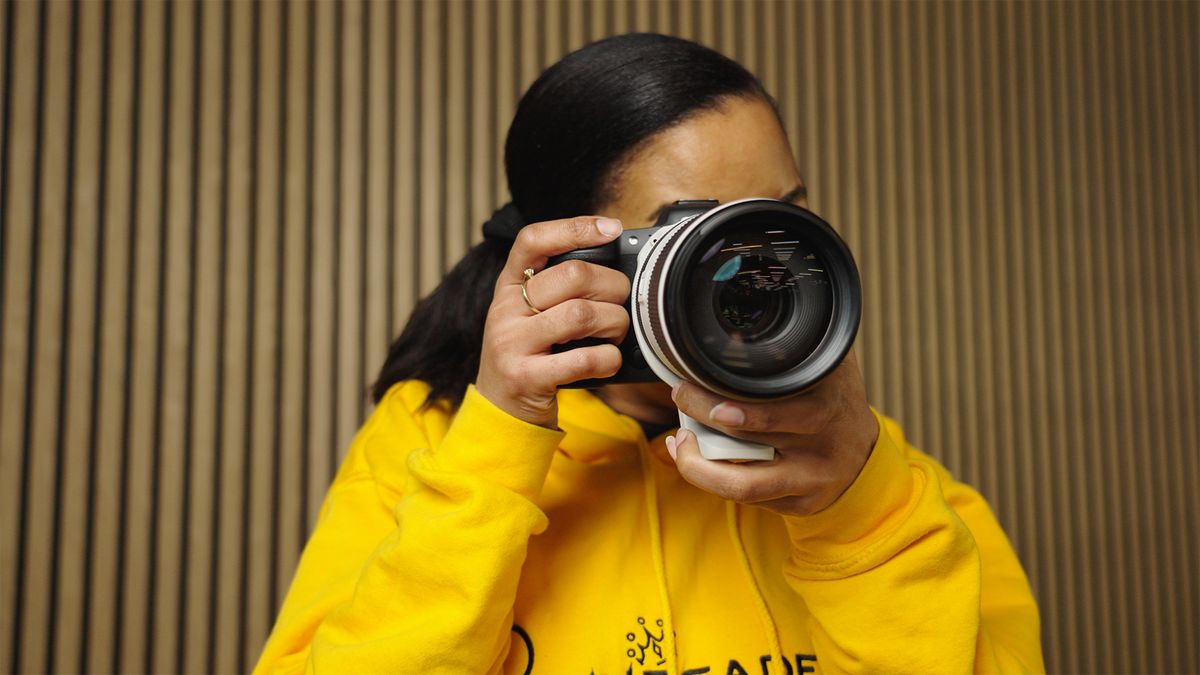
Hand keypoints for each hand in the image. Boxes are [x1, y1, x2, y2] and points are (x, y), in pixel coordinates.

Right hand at [476, 215, 631, 428]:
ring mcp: (511, 344)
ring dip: (614, 322)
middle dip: (613, 286)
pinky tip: (609, 360)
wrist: (501, 408)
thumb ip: (560, 288)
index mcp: (508, 286)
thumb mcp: (530, 314)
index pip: (533, 240)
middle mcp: (504, 310)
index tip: (611, 229)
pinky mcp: (525, 377)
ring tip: (617, 332)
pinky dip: (608, 359)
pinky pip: (582, 359)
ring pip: (581, 314)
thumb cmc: (530, 354)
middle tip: (622, 301)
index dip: (574, 227)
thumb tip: (617, 263)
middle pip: (572, 275)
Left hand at [666, 349, 879, 515]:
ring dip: (697, 466)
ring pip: (743, 484)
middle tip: (681, 396)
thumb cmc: (833, 402)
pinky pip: (748, 499)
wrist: (866, 456)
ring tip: (679, 442)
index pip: (768, 399)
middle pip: (747, 433)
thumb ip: (799, 343)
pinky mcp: (799, 505)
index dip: (722, 393)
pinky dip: (711, 480)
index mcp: (825, 400)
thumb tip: (752, 304)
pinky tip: (693, 459)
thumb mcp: (828, 367)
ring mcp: (810, 478)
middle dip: (702, 414)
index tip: (692, 376)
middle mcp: (819, 441)